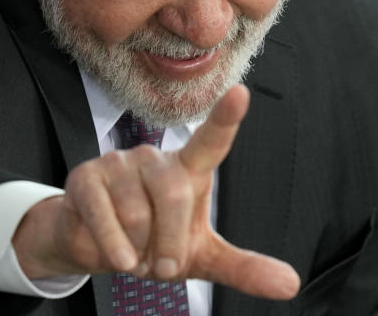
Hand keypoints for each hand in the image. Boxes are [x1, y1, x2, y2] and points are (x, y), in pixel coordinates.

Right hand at [12, 84, 299, 299]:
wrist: (94, 248)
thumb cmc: (155, 243)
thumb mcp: (201, 257)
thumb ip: (244, 267)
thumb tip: (291, 284)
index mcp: (189, 170)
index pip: (212, 141)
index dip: (226, 118)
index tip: (241, 92)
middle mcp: (156, 158)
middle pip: (175, 196)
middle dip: (170, 244)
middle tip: (161, 265)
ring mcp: (118, 163)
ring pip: (137, 214)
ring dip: (137, 251)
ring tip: (133, 253)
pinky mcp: (86, 177)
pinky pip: (103, 217)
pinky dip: (112, 247)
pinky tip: (116, 255)